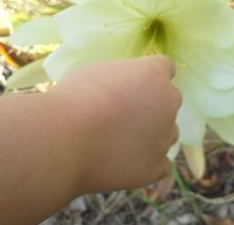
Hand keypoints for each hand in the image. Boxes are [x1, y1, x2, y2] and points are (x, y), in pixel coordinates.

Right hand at [49, 55, 180, 193]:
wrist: (64, 141)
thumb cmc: (74, 99)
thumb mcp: (96, 72)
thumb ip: (120, 78)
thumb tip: (122, 89)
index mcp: (154, 75)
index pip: (165, 68)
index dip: (151, 76)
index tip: (137, 85)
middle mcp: (169, 103)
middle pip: (169, 101)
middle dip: (154, 106)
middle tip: (126, 115)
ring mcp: (165, 136)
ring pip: (167, 133)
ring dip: (153, 134)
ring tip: (121, 143)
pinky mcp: (157, 166)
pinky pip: (161, 163)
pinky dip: (148, 163)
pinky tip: (128, 163)